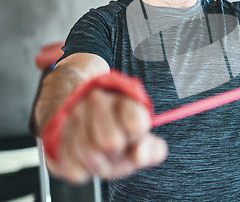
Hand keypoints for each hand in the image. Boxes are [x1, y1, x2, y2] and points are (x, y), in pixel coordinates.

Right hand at [44, 88, 166, 183]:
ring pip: (91, 157)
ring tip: (102, 154)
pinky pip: (74, 169)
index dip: (137, 138)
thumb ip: (153, 149)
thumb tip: (140, 154)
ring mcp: (73, 117)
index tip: (134, 135)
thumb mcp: (142, 137)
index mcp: (123, 99)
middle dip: (117, 153)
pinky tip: (86, 158)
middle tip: (116, 147)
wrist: (78, 117)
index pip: (135, 124)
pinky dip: (84, 171)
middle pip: (110, 143)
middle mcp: (96, 102)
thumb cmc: (116, 128)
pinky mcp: (55, 137)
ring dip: (100, 164)